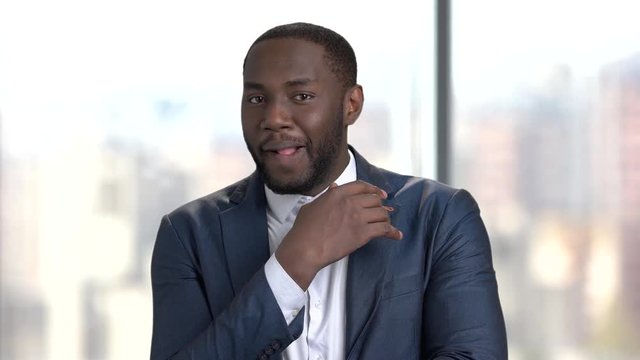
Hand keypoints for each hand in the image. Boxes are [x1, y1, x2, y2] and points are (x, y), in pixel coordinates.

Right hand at [275, 180, 402, 288]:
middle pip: (374, 200)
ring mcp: (358, 218)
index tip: (380, 194)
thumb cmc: (303, 230)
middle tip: (384, 211)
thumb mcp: (311, 206)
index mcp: (338, 194)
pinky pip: (384, 229)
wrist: (305, 249)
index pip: (362, 187)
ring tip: (387, 223)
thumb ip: (326, 196)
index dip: (373, 189)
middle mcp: (350, 203)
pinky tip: (396, 235)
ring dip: (386, 218)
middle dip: (381, 206)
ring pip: (382, 213)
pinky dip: (392, 232)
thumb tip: (334, 187)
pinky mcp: (363, 233)